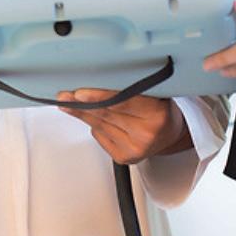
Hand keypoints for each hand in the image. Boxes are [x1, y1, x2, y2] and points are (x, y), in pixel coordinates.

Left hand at [56, 90, 191, 163]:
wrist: (170, 133)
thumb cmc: (160, 108)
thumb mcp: (154, 92)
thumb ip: (131, 87)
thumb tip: (98, 77)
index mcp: (158, 114)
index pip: (123, 102)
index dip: (99, 97)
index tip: (80, 93)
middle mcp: (147, 134)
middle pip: (106, 115)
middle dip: (82, 104)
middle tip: (65, 95)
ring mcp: (135, 149)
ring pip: (99, 126)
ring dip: (82, 113)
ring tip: (68, 102)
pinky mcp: (124, 158)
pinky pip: (100, 136)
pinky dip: (94, 125)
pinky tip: (92, 117)